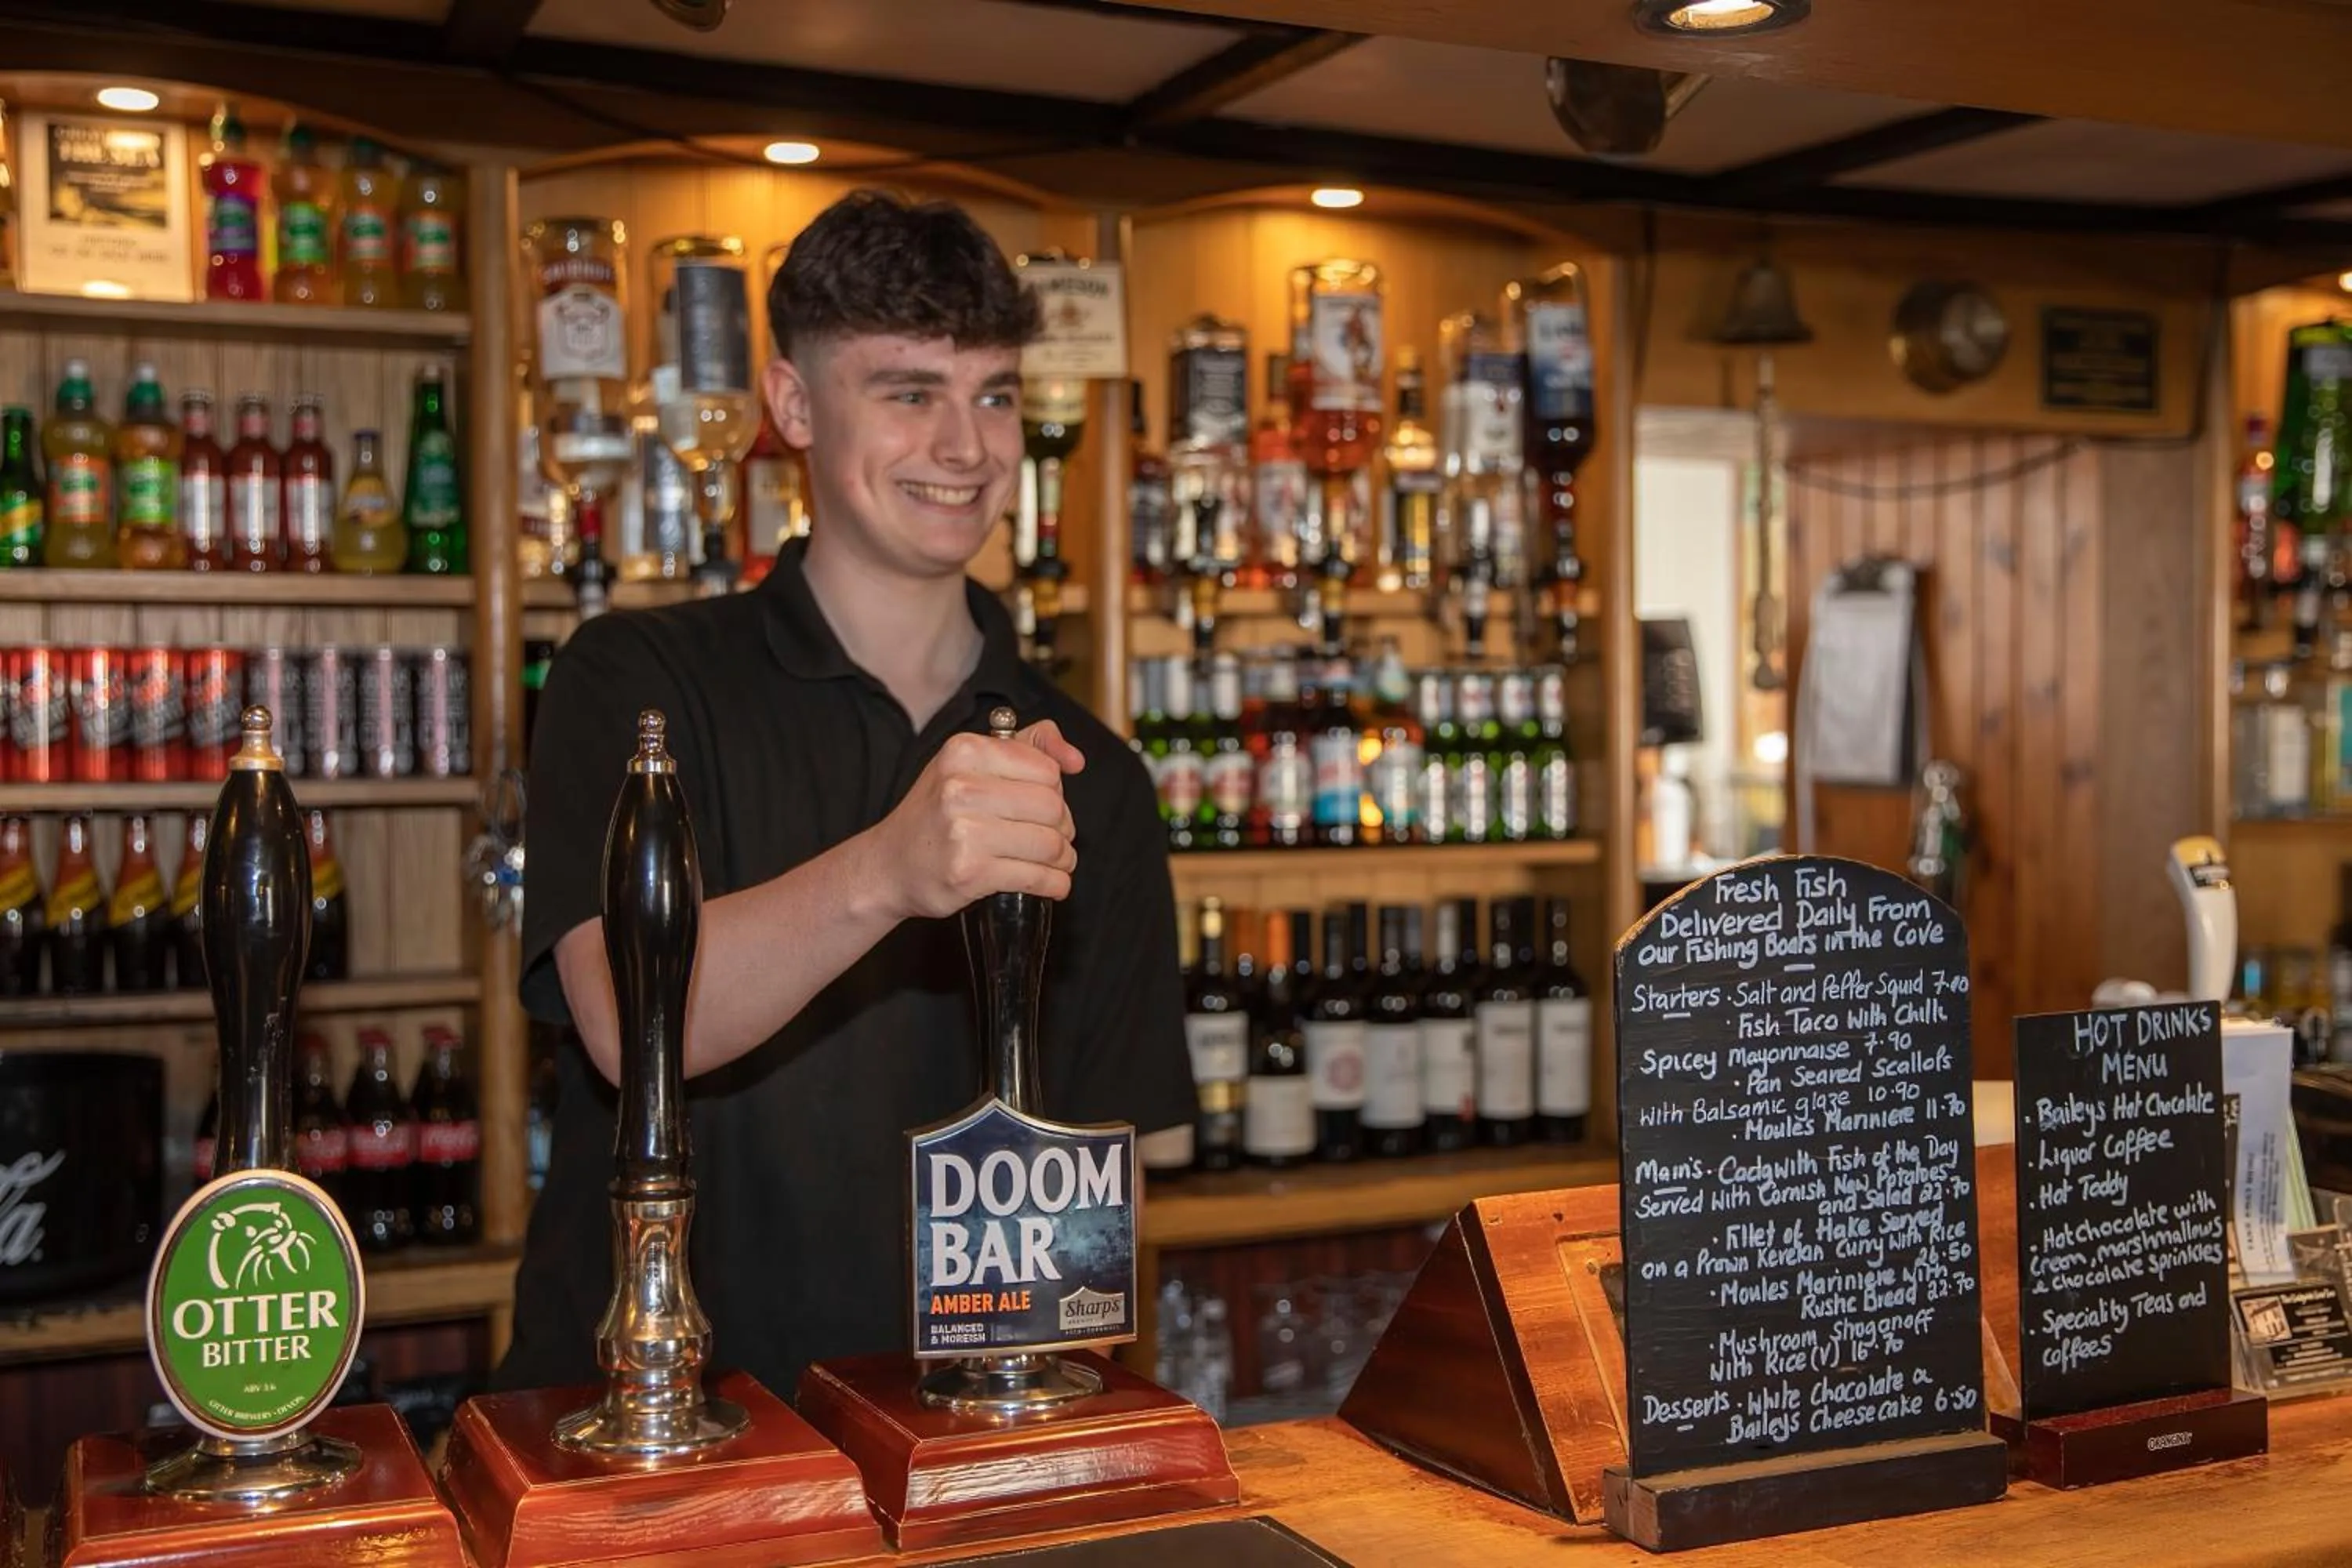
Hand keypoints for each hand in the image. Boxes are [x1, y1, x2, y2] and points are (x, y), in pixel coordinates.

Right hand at [866, 720, 1084, 920]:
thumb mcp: (969, 764)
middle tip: (1055, 837)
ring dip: (1063, 859)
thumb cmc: (937, 813)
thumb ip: (1026, 747)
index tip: (1045, 805)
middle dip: (1063, 827)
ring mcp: (963, 832)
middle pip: (1052, 807)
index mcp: (964, 751)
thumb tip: (1074, 759)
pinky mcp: (969, 872)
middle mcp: (961, 787)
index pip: (1046, 770)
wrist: (888, 865)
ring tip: (1057, 862)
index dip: (1056, 791)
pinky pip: (1036, 877)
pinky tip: (1052, 884)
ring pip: (1049, 844)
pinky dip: (1055, 884)